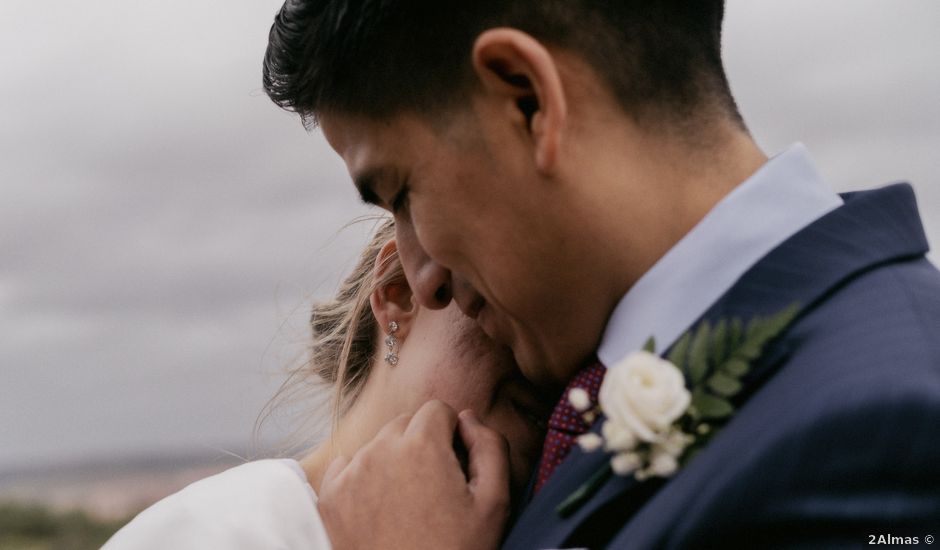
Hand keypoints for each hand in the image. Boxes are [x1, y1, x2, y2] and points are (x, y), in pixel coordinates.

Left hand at [317, 400, 510, 549]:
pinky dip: (364, 477)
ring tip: (408, 503)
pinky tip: (380, 508)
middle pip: (406, 423)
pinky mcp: (329, 497)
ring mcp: (350, 473)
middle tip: (434, 487)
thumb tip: (468, 418)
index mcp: (422, 445)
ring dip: (394, 460)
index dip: (452, 435)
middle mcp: (381, 450)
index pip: (438, 410)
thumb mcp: (494, 502)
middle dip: (422, 444)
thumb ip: (490, 447)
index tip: (455, 466)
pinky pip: (348, 466)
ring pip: (378, 444)